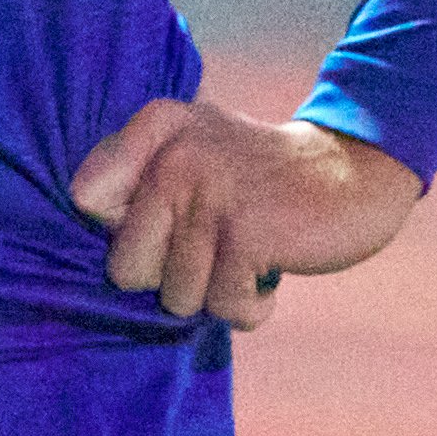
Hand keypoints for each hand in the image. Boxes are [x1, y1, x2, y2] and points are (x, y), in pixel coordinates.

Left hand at [69, 98, 422, 331]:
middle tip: (212, 248)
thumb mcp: (193, 149)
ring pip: (176, 296)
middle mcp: (176, 153)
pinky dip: (250, 307)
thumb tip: (88, 214)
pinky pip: (225, 308)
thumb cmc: (257, 177)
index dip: (123, 229)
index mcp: (157, 126)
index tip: (167, 219)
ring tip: (243, 254)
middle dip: (170, 277)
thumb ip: (136, 176)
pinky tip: (268, 272)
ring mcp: (211, 194)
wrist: (350, 173)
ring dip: (216, 293)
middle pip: (125, 268)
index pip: (86, 198)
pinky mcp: (249, 235)